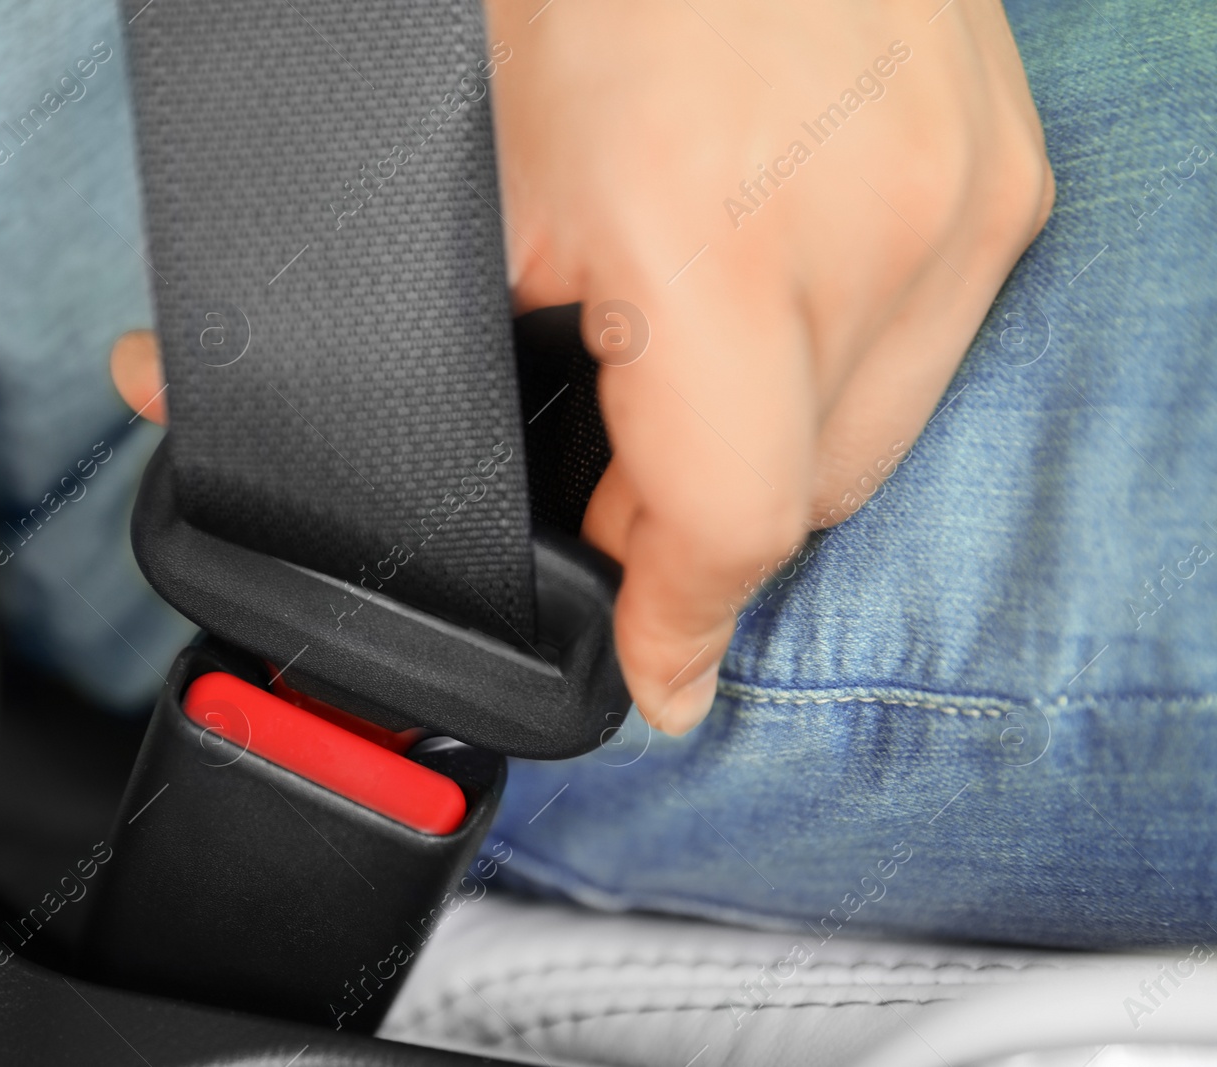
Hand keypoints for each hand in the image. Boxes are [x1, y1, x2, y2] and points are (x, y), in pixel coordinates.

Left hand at [482, 0, 1052, 733]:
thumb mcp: (484, 195)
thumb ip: (489, 362)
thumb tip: (398, 454)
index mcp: (723, 251)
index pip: (735, 520)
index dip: (682, 621)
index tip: (659, 678)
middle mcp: (881, 232)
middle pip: (810, 495)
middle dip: (705, 523)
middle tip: (620, 486)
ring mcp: (966, 198)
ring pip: (878, 432)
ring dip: (783, 445)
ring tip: (693, 372)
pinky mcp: (1007, 172)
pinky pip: (930, 341)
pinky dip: (848, 363)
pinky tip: (781, 304)